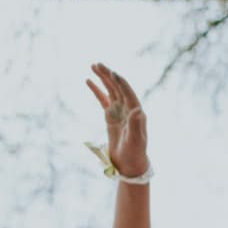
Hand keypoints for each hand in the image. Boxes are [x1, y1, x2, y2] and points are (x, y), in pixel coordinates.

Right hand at [85, 64, 149, 178]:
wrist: (130, 164)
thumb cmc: (135, 153)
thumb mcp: (136, 141)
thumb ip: (136, 126)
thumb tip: (138, 110)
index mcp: (137, 113)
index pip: (128, 93)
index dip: (120, 82)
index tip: (111, 72)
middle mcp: (129, 109)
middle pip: (118, 88)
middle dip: (109, 75)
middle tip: (97, 64)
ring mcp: (120, 111)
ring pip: (110, 91)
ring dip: (103, 78)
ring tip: (93, 65)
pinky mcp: (111, 116)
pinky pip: (103, 99)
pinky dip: (97, 90)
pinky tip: (88, 81)